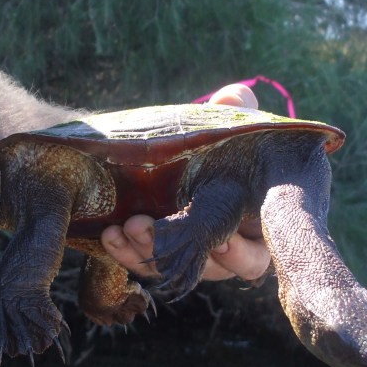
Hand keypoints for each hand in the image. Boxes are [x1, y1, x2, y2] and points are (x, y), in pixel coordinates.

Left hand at [100, 84, 272, 282]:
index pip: (254, 258)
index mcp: (256, 230)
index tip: (222, 241)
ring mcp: (189, 258)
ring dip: (146, 250)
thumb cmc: (226, 148)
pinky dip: (125, 251)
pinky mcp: (158, 255)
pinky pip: (142, 263)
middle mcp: (226, 254)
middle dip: (182, 252)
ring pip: (172, 268)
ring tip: (128, 225)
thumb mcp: (234, 128)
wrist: (187, 157)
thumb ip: (239, 112)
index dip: (240, 254)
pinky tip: (109, 233)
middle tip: (153, 227)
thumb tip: (235, 96)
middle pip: (209, 269)